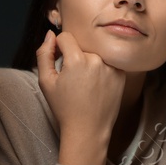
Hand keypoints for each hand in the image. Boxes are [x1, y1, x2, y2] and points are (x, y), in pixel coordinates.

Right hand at [36, 29, 124, 164]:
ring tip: (85, 84)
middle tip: (72, 79)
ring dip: (89, 62)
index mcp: (77, 60)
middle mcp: (97, 60)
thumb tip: (50, 34)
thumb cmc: (65, 108)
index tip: (59, 61)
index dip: (59, 47)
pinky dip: (101, 70)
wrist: (88, 130)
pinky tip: (96, 87)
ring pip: (95, 54)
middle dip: (75, 56)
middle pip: (81, 46)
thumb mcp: (46, 81)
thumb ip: (44, 54)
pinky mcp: (121, 75)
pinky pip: (107, 62)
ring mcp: (112, 67)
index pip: (66, 37)